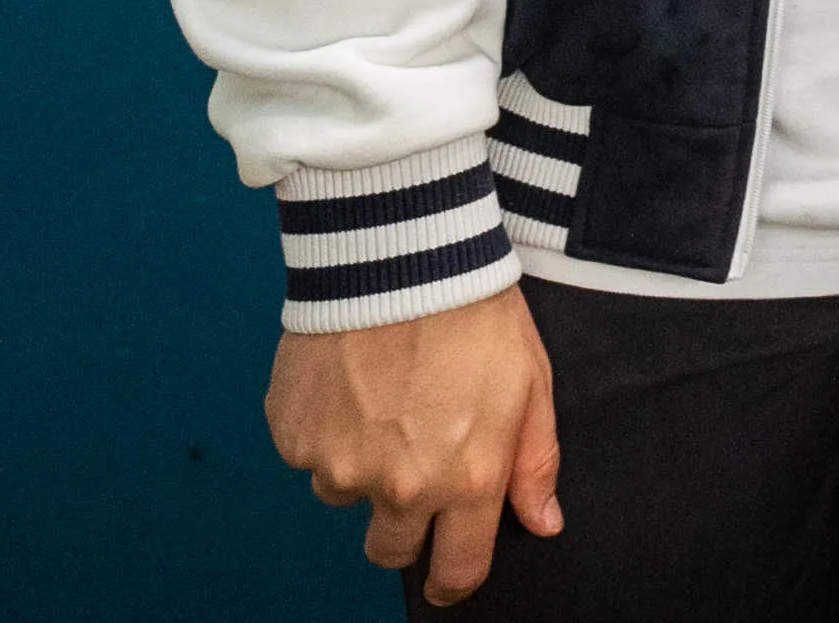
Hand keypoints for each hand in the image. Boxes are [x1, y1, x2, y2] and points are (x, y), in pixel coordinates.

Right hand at [265, 283, 559, 605]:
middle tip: (415, 470)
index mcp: (467, 478)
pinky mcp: (295, 438)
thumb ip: (534, 463)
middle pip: (391, 550)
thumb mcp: (531, 384)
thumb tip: (544, 523)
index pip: (457, 568)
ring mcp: (340, 465)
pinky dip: (328, 431)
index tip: (448, 579)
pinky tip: (351, 383)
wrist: (399, 258)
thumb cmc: (474, 315)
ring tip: (386, 400)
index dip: (454, 580)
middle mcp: (401, 486)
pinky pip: (310, 455)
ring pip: (348, 495)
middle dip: (405, 527)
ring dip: (364, 466)